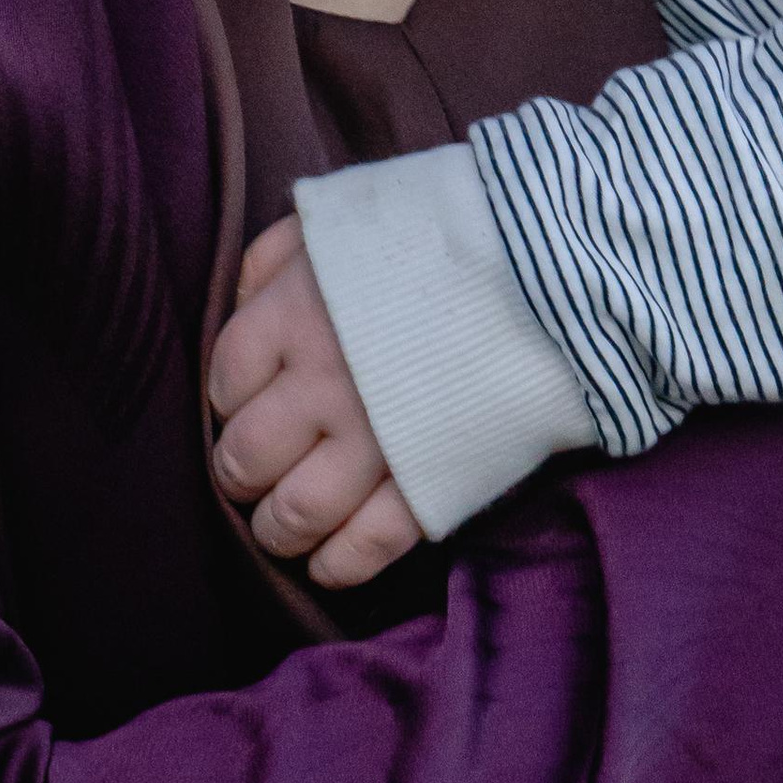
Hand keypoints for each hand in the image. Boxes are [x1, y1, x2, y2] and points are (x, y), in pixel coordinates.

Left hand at [206, 215, 424, 588]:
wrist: (554, 263)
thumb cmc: (443, 232)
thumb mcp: (347, 218)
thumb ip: (280, 256)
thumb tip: (243, 306)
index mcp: (298, 313)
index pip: (228, 379)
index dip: (231, 399)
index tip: (247, 404)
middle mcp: (326, 383)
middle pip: (247, 454)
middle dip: (241, 473)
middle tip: (253, 473)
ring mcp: (378, 439)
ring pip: (296, 512)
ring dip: (277, 528)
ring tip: (282, 526)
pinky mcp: (432, 478)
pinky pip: (366, 545)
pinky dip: (337, 565)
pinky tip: (326, 563)